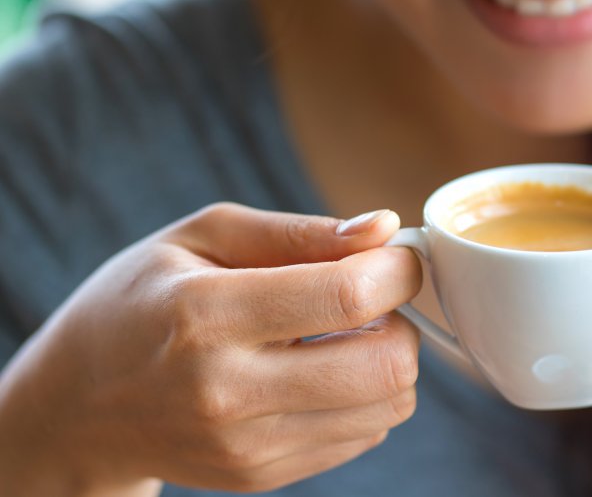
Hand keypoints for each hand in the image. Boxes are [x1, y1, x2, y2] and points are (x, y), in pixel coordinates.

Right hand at [0, 203, 421, 495]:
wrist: (79, 403)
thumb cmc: (143, 302)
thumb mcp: (202, 237)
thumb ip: (299, 232)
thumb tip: (382, 229)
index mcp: (206, 315)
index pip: (348, 295)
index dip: (398, 271)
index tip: (398, 258)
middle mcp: (228, 390)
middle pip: (386, 366)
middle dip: (402, 321)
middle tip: (372, 301)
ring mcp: (247, 445)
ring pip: (389, 407)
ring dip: (389, 362)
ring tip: (343, 336)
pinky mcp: (262, 475)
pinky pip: (364, 435)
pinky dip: (363, 398)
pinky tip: (318, 373)